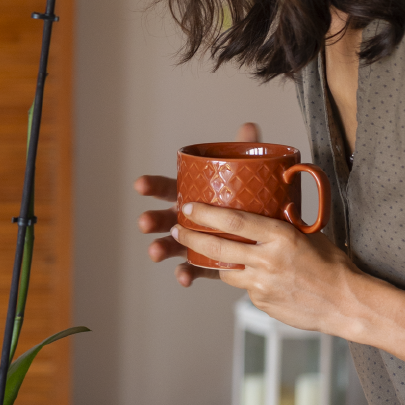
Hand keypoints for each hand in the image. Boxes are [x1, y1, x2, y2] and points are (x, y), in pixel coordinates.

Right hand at [135, 121, 260, 287]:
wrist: (264, 232)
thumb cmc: (243, 198)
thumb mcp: (244, 174)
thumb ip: (244, 152)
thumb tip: (249, 127)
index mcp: (189, 194)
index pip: (166, 187)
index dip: (152, 185)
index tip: (139, 185)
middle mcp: (184, 218)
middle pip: (163, 218)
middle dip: (152, 220)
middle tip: (145, 223)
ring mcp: (191, 241)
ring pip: (171, 245)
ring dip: (161, 248)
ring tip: (155, 252)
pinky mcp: (203, 261)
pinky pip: (192, 268)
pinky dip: (186, 273)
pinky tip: (184, 278)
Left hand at [173, 198, 357, 331]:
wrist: (346, 304)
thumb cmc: (332, 265)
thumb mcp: (308, 234)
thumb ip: (282, 224)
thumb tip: (264, 210)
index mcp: (280, 236)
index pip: (234, 221)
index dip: (206, 214)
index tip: (189, 208)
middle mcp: (268, 260)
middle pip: (218, 247)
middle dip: (191, 238)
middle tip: (177, 230)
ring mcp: (262, 285)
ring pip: (226, 270)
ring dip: (215, 261)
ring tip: (205, 252)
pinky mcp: (261, 303)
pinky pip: (243, 288)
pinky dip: (243, 280)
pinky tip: (254, 277)